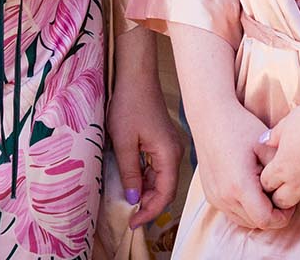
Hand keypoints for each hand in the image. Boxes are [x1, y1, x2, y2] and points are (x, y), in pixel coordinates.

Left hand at [107, 60, 183, 228]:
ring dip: (147, 192)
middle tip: (130, 215)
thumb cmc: (130, 105)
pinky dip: (147, 178)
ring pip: (162, 179)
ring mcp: (171, 146)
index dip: (150, 211)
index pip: (165, 193)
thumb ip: (130, 173)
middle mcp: (175, 152)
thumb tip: (133, 198)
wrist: (136, 78)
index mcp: (169, 154)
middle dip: (149, 204)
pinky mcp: (164, 142)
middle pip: (166, 188)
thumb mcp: (124, 142)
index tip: (133, 221)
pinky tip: (133, 182)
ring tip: (129, 201)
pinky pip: (159, 167)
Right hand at [191, 99, 288, 231]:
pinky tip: (252, 188)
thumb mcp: (266, 145)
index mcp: (240, 186)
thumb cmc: (239, 126)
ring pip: (243, 220)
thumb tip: (292, 188)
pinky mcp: (210, 195)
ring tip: (266, 190)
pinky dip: (245, 208)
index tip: (289, 201)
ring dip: (258, 212)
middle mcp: (224, 197)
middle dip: (272, 214)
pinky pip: (232, 212)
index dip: (283, 216)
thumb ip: (280, 170)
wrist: (210, 116)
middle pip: (255, 223)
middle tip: (280, 193)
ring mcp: (215, 197)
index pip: (266, 220)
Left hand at [255, 94, 299, 236]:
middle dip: (284, 197)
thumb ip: (274, 135)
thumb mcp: (288, 122)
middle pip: (283, 201)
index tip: (273, 179)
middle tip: (290, 192)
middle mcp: (298, 183)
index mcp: (283, 166)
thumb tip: (263, 140)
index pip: (266, 183)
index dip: (268, 181)